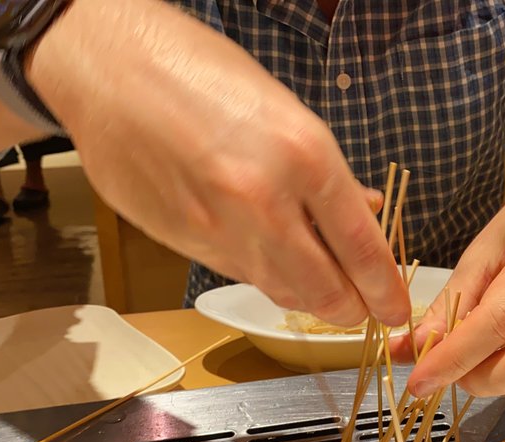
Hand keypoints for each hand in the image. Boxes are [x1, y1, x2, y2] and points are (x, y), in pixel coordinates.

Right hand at [30, 0, 407, 326]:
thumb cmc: (201, 72)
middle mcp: (265, 201)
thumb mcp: (284, 110)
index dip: (385, 289)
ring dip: (308, 298)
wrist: (109, 67)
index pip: (362, 248)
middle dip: (351, 309)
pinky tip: (270, 259)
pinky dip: (263, 274)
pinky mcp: (184, 243)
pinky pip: (239, 274)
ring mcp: (219, 229)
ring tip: (323, 289)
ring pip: (280, 290)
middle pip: (325, 291)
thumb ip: (326, 173)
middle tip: (363, 309)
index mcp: (303, 156)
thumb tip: (366, 211)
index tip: (396, 308)